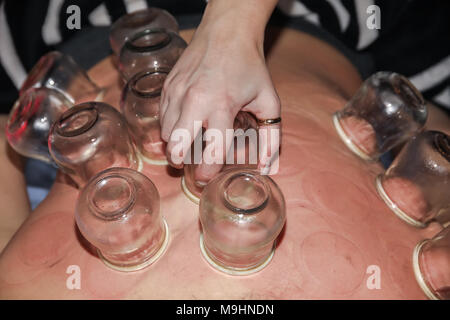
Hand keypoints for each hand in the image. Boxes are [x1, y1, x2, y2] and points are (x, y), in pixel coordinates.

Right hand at [160, 0, 279, 181]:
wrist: (227, 32)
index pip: (210, 152)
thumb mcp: (269, 101)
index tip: (207, 179)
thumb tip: (266, 168)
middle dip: (182, 163)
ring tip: (189, 143)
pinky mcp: (167, 87)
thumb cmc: (249, 67)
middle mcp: (194, 101)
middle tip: (191, 164)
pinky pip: (161, 117)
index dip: (208, 172)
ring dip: (175, 145)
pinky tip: (185, 123)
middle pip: (176, 147)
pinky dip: (170, 127)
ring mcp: (176, 93)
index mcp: (221, 106)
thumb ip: (271, 138)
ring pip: (165, 134)